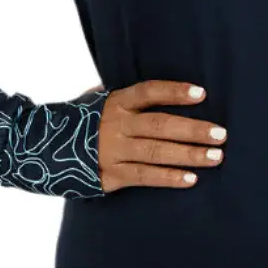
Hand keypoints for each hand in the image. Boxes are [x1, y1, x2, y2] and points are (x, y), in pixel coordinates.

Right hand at [97, 81, 226, 192]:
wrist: (46, 149)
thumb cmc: (85, 121)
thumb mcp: (98, 99)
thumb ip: (125, 95)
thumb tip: (158, 89)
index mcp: (116, 102)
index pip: (148, 92)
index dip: (174, 92)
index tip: (201, 94)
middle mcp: (116, 125)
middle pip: (160, 125)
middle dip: (193, 129)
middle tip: (221, 134)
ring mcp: (113, 151)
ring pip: (156, 152)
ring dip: (189, 155)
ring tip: (215, 156)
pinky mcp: (111, 175)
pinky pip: (145, 176)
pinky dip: (169, 177)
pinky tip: (191, 179)